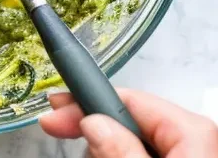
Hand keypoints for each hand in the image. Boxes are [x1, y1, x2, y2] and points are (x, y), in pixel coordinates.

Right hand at [40, 88, 217, 156]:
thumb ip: (120, 151)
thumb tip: (93, 122)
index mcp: (194, 132)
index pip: (129, 99)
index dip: (85, 100)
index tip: (54, 105)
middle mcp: (197, 141)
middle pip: (131, 118)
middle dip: (92, 123)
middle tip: (54, 128)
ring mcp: (190, 156)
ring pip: (136, 139)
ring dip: (105, 145)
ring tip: (84, 155)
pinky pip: (146, 154)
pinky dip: (121, 155)